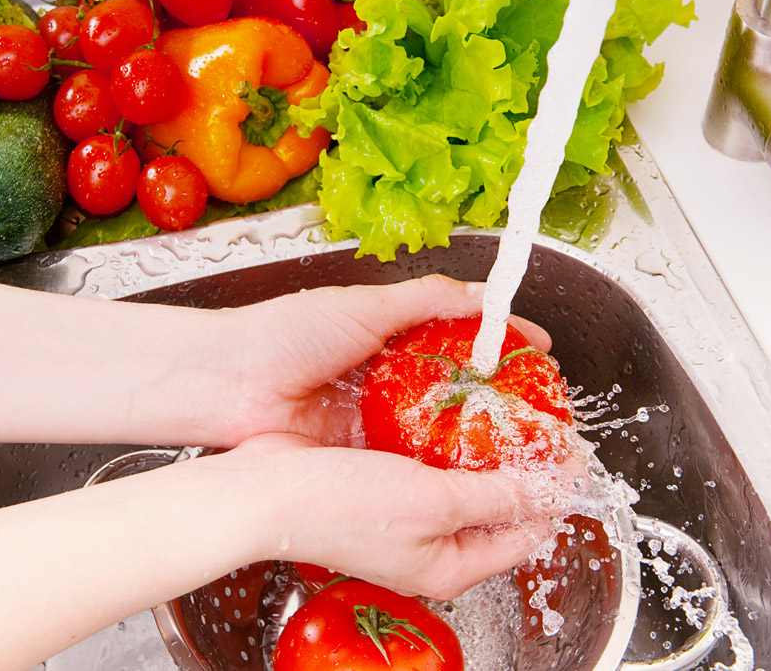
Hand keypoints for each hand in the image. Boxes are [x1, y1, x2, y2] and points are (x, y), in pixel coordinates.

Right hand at [196, 432, 580, 599]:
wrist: (264, 490)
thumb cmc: (339, 507)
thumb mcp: (435, 502)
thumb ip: (497, 497)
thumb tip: (551, 487)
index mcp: (450, 566)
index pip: (525, 534)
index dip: (554, 492)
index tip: (572, 450)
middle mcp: (431, 546)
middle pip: (497, 507)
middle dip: (522, 467)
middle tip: (541, 422)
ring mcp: (406, 516)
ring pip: (464, 480)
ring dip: (484, 447)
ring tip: (505, 408)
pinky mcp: (382, 485)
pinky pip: (428, 461)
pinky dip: (445, 438)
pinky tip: (451, 408)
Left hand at [216, 275, 550, 445]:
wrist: (228, 385)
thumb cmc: (285, 335)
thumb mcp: (365, 307)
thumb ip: (427, 300)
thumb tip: (486, 295)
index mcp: (388, 339)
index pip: (461, 340)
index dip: (502, 347)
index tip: (542, 356)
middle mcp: (386, 382)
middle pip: (456, 393)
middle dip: (498, 404)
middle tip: (542, 415)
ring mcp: (374, 422)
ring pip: (437, 433)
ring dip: (474, 443)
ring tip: (522, 449)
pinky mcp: (359, 458)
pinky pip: (408, 465)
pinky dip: (438, 469)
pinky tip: (473, 475)